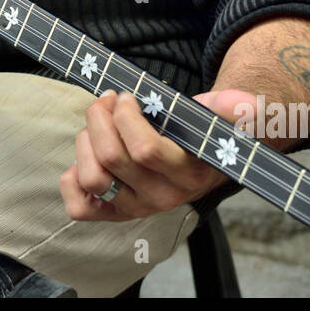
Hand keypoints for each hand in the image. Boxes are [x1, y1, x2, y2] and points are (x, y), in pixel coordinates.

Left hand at [60, 88, 261, 221]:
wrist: (206, 164)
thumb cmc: (208, 136)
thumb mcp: (229, 119)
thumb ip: (238, 107)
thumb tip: (228, 100)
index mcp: (187, 175)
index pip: (145, 150)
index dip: (127, 116)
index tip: (128, 96)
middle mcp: (161, 198)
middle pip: (111, 158)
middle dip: (100, 118)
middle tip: (107, 100)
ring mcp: (135, 208)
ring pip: (92, 178)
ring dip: (85, 141)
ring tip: (97, 123)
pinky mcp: (114, 214)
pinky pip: (79, 207)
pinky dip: (71, 178)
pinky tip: (87, 154)